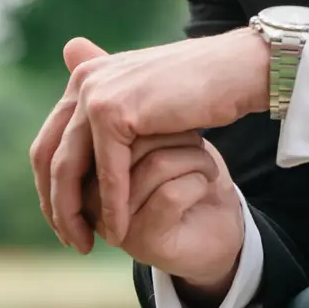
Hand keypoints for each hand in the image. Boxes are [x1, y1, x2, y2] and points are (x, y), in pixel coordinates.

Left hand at [30, 30, 267, 251]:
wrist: (240, 70)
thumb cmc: (203, 85)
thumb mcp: (150, 97)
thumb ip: (119, 105)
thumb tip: (98, 106)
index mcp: (86, 75)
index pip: (49, 140)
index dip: (51, 185)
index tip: (67, 220)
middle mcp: (83, 80)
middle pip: (49, 157)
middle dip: (56, 204)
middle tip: (72, 239)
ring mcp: (96, 94)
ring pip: (69, 169)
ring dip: (74, 213)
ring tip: (89, 242)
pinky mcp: (114, 112)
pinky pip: (107, 173)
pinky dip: (112, 208)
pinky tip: (120, 232)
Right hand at [80, 132, 245, 305]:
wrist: (220, 227)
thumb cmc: (188, 177)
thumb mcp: (161, 143)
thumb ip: (134, 123)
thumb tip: (99, 69)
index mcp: (88, 171)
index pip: (111, 126)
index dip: (155, 121)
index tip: (182, 124)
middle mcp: (92, 199)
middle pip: (131, 143)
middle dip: (175, 135)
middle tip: (198, 141)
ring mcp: (113, 222)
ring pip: (155, 165)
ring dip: (194, 158)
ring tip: (206, 165)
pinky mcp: (143, 239)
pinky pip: (171, 193)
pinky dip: (199, 180)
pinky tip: (207, 183)